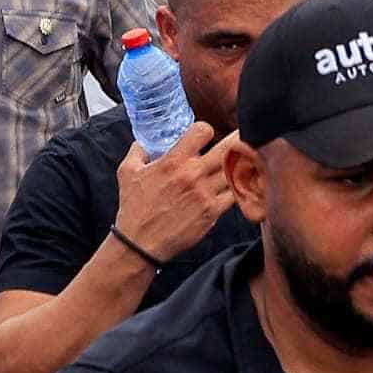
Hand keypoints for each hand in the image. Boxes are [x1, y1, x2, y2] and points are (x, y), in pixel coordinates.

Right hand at [111, 120, 236, 265]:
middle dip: (238, 138)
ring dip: (240, 164)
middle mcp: (192, 175)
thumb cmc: (134, 208)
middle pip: (227, 148)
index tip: (206, 135)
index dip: (206, 130)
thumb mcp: (127, 172)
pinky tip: (238, 184)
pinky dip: (239, 187)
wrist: (140, 243)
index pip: (202, 131)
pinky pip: (235, 194)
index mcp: (173, 161)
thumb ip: (137, 152)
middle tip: (243, 136)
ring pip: (234, 171)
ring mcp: (205, 194)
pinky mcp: (212, 212)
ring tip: (244, 160)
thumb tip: (142, 143)